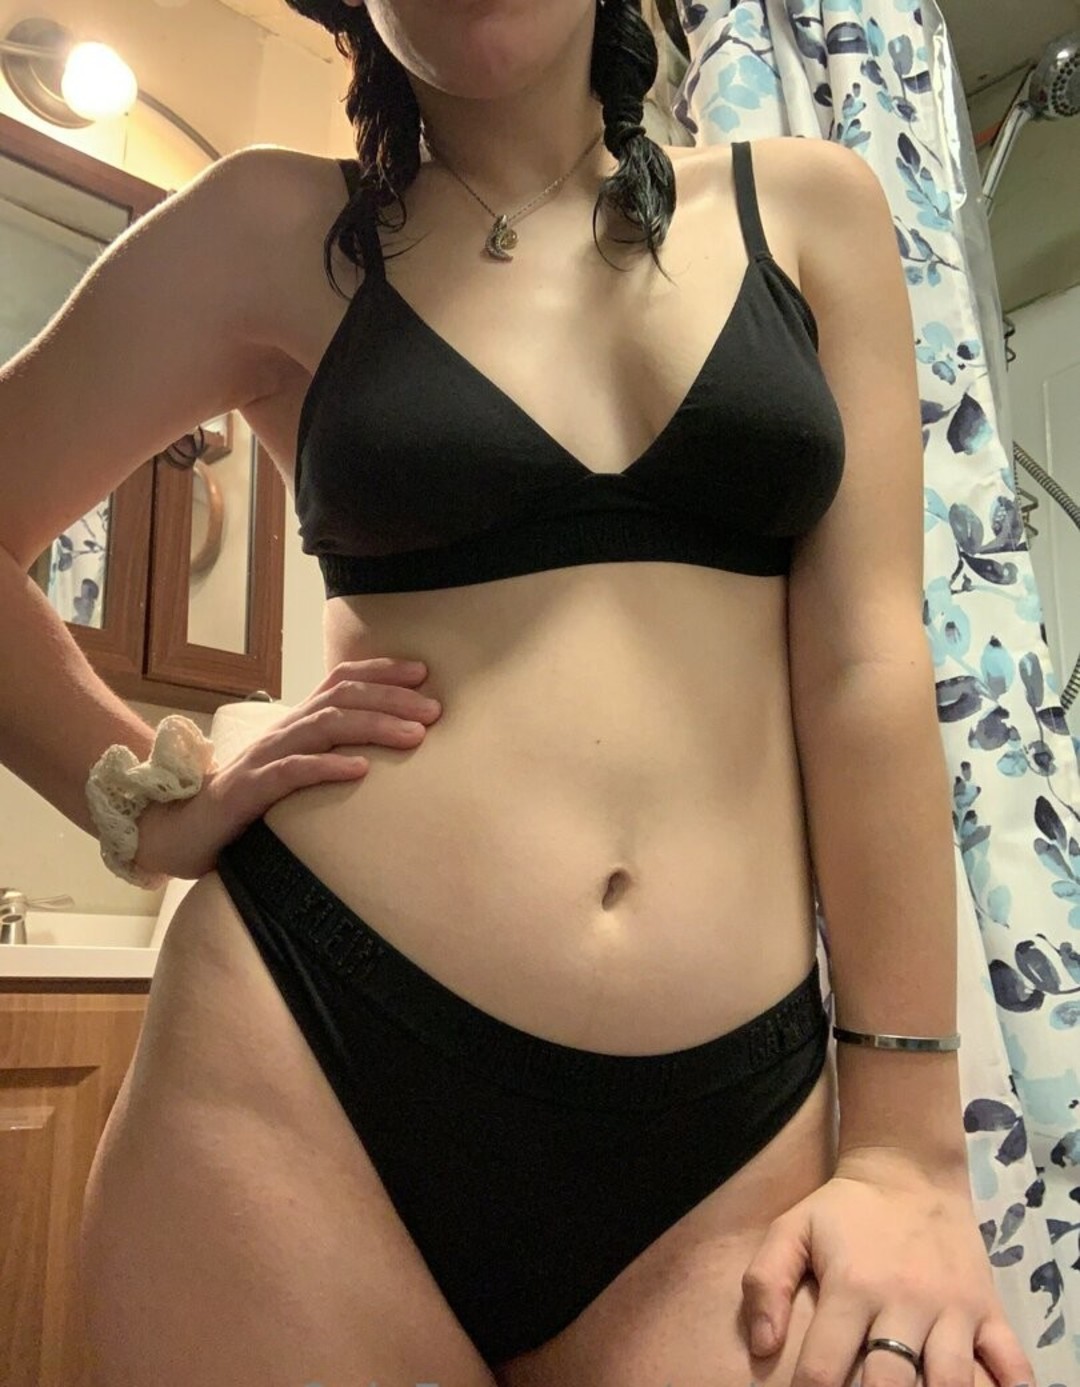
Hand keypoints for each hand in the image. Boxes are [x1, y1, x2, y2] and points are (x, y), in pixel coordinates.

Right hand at [134, 657, 440, 880]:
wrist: (182, 830)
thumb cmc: (249, 803)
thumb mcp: (295, 770)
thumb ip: (327, 752)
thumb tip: (382, 747)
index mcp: (296, 724)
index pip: (340, 681)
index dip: (381, 671)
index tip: (424, 673)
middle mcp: (283, 731)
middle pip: (340, 698)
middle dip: (391, 698)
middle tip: (435, 710)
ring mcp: (266, 757)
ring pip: (324, 727)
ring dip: (373, 726)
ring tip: (413, 735)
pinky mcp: (251, 790)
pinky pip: (292, 772)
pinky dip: (328, 767)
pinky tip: (360, 769)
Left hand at [740, 1149, 1034, 1386]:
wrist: (909, 1170)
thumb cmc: (844, 1210)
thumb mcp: (792, 1229)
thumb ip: (765, 1282)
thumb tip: (763, 1347)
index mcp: (852, 1287)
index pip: (824, 1367)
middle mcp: (905, 1301)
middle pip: (891, 1384)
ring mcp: (952, 1308)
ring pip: (952, 1381)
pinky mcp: (988, 1309)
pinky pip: (1012, 1362)